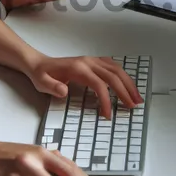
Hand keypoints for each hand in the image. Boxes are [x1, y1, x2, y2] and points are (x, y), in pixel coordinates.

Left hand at [28, 55, 143, 118]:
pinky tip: (128, 85)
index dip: (106, 99)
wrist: (38, 63)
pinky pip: (113, 66)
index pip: (99, 84)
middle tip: (133, 106)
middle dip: (125, 91)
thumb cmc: (41, 75)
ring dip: (128, 83)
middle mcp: (88, 62)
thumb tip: (64, 91)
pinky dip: (123, 75)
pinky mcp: (93, 61)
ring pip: (116, 69)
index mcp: (78, 68)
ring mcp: (92, 60)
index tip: (108, 115)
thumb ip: (52, 87)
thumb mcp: (41, 83)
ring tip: (137, 98)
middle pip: (113, 75)